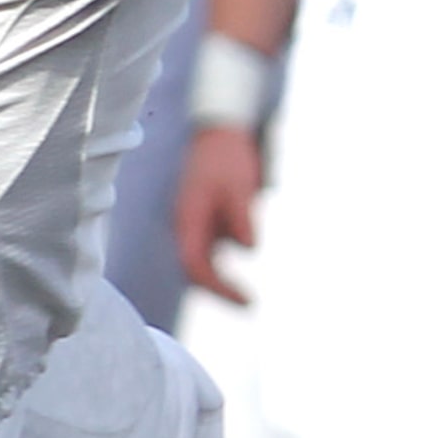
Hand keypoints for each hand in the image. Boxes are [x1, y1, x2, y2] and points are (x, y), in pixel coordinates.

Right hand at [173, 124, 263, 304]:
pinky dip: (228, 258)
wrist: (220, 133)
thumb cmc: (228, 158)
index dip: (217, 286)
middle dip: (220, 289)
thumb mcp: (239, 186)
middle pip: (196, 268)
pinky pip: (214, 247)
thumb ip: (241, 217)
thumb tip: (249, 248)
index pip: (195, 263)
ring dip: (223, 277)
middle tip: (249, 304)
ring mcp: (195, 223)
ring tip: (248, 293)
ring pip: (205, 260)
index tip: (245, 299)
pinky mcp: (207, 219)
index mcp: (189, 218)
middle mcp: (187, 225)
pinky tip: (247, 256)